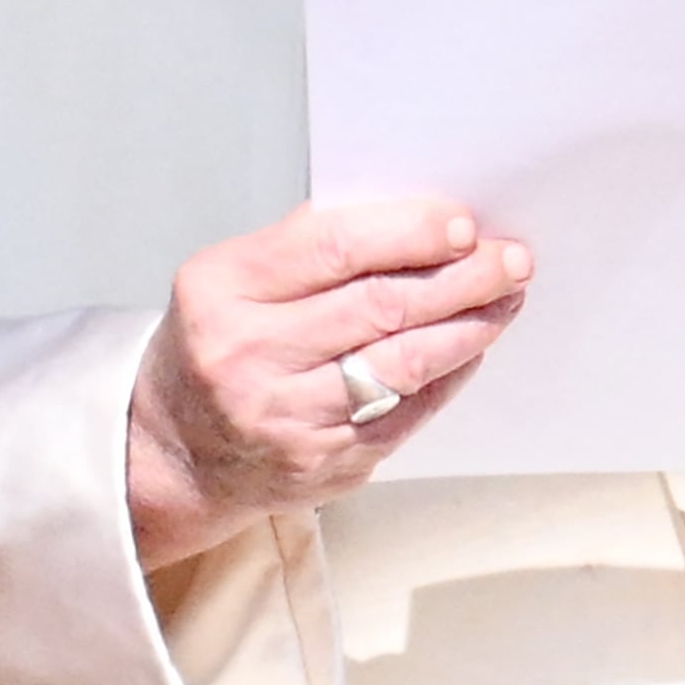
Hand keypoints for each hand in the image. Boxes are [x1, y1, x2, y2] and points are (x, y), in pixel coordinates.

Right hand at [124, 197, 530, 568]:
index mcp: (222, 291)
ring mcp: (287, 420)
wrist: (176, 449)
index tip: (461, 223)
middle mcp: (249, 358)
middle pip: (380, 306)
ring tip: (505, 297)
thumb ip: (312, 246)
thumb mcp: (233, 277)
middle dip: (460, 277)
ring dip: (469, 326)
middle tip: (508, 258)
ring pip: (403, 364)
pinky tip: (472, 345)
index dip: (408, 232)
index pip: (333, 247)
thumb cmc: (219, 344)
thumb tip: (421, 220)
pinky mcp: (324, 464)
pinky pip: (408, 413)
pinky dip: (449, 374)